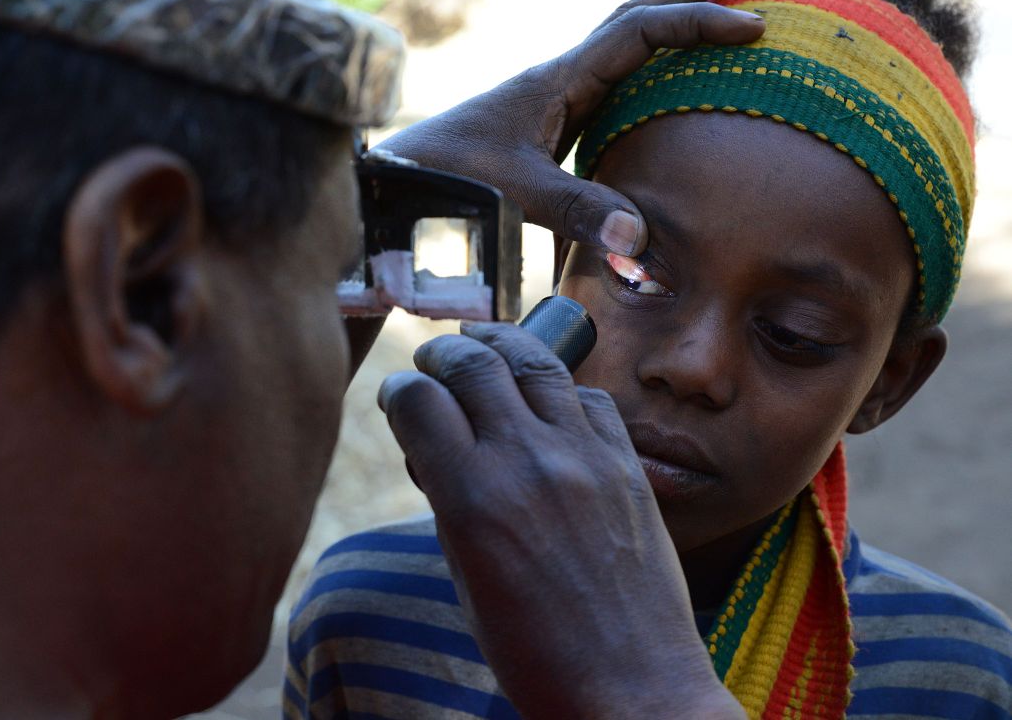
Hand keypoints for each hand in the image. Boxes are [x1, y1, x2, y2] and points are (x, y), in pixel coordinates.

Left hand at [377, 0, 763, 255]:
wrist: (398, 182)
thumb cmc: (447, 181)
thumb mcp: (512, 194)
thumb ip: (575, 211)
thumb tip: (639, 239)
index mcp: (558, 80)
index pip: (639, 31)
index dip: (697, 23)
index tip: (753, 25)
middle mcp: (561, 77)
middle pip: (636, 12)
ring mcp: (557, 97)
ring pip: (624, 38)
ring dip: (671, 13)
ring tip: (718, 1)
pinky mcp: (552, 124)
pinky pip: (613, 77)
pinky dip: (648, 61)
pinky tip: (663, 73)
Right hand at [378, 322, 743, 718]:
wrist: (630, 687)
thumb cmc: (533, 650)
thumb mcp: (466, 578)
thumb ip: (450, 503)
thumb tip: (438, 449)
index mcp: (471, 499)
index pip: (419, 401)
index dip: (399, 391)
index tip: (400, 399)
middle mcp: (525, 462)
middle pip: (472, 363)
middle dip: (442, 354)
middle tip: (434, 361)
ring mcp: (583, 457)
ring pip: (534, 361)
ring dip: (499, 346)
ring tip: (484, 344)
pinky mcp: (627, 465)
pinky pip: (590, 398)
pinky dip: (560, 387)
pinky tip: (548, 395)